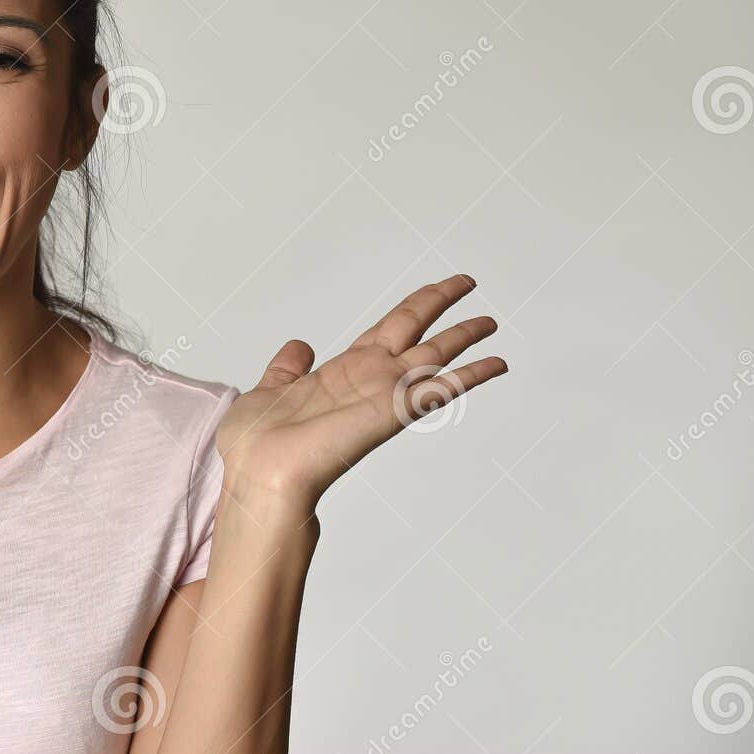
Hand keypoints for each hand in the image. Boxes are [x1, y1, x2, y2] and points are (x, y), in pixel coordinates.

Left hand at [215, 274, 507, 511]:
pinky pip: (441, 389)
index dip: (411, 307)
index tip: (434, 290)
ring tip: (490, 321)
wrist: (259, 472)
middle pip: (413, 328)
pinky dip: (472, 376)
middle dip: (439, 303)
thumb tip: (299, 346)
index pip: (385, 330)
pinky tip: (497, 363)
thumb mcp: (269, 390)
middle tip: (467, 281)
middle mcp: (368, 378)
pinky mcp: (393, 412)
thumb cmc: (256, 443)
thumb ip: (287, 368)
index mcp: (341, 371)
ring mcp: (383, 394)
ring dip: (464, 336)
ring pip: (434, 354)